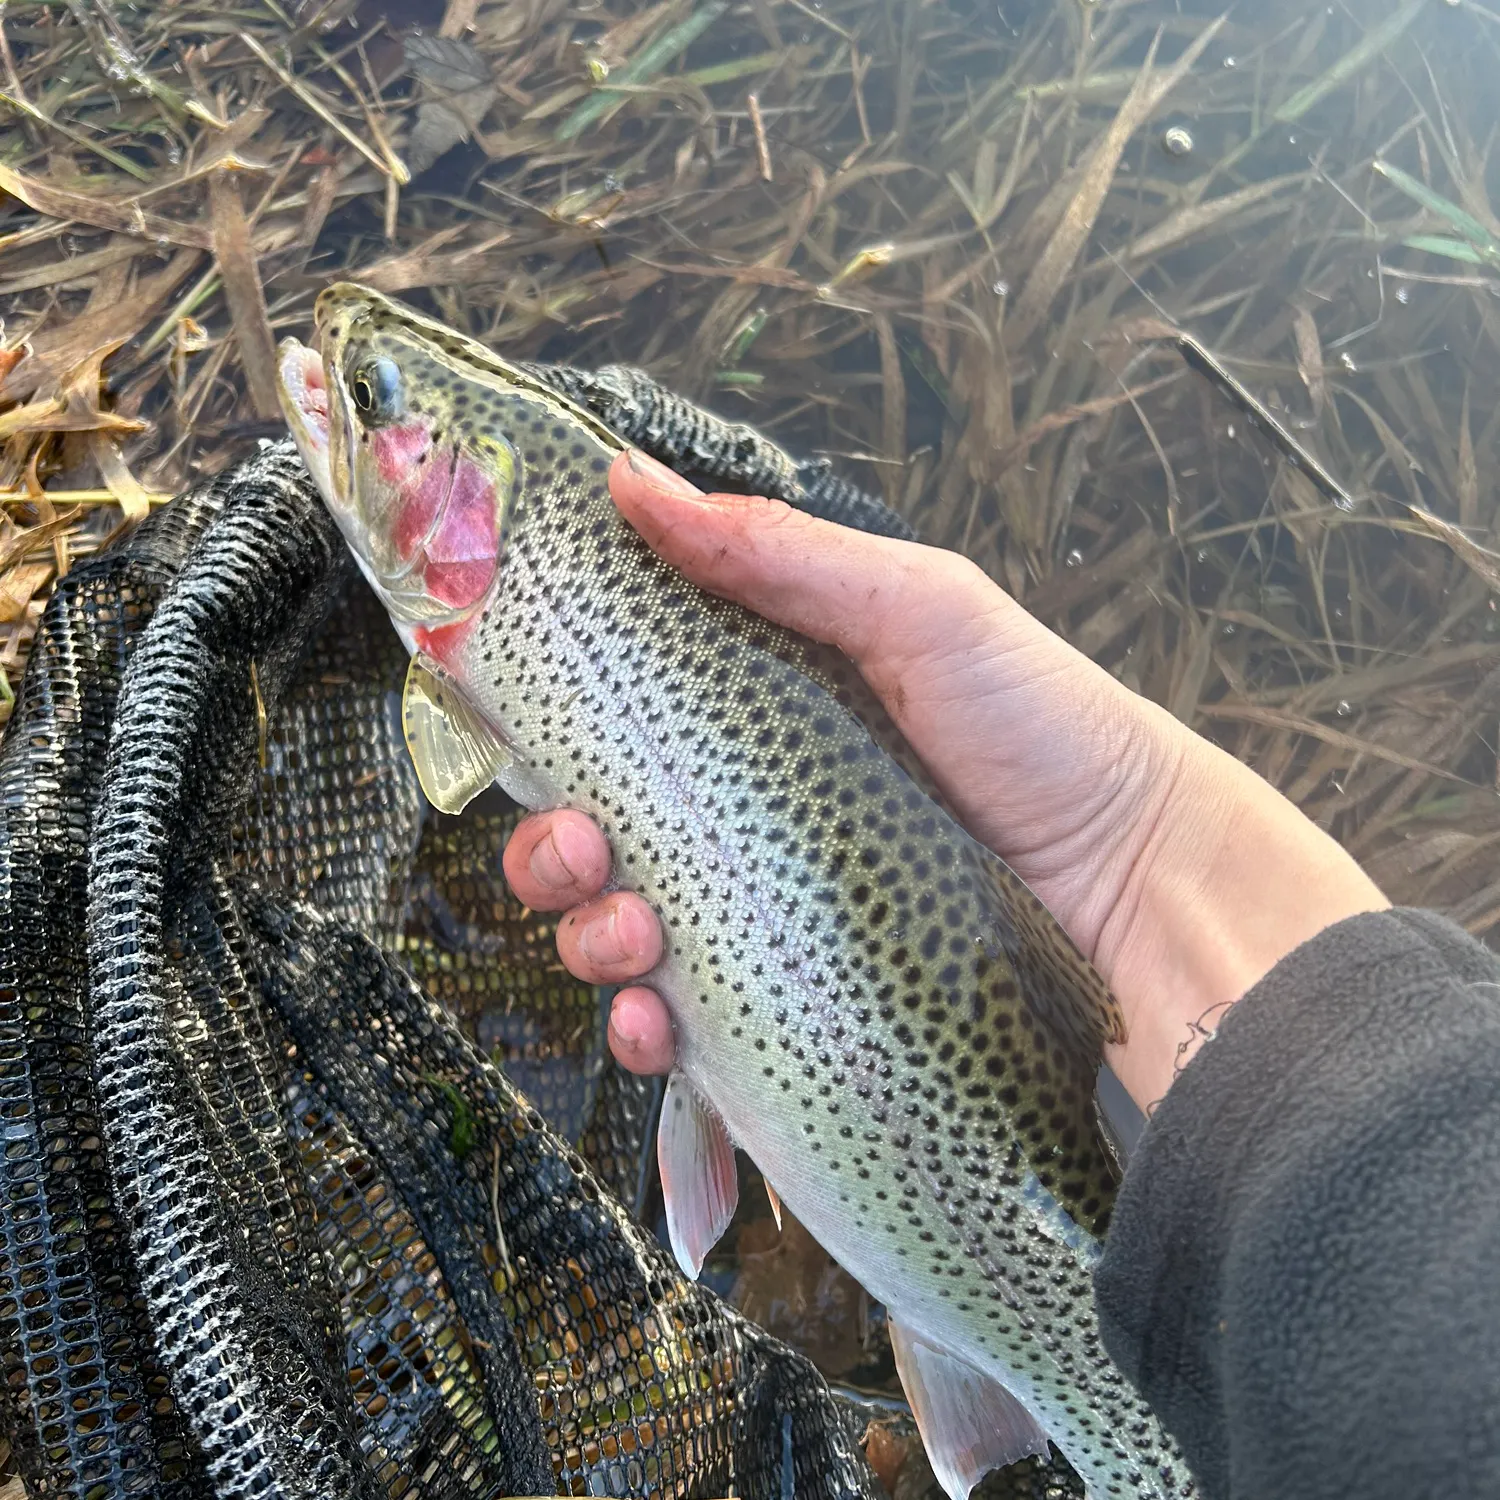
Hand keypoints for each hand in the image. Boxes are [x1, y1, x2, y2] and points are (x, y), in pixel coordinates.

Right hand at [503, 450, 1387, 1110]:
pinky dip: (644, 1029)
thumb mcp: (917, 611)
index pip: (622, 721)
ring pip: (624, 934)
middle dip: (554, 849)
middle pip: (600, 836)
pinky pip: (687, 1027)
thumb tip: (629, 478)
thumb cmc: (1042, 728)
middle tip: (578, 851)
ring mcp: (767, 918)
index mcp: (760, 717)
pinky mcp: (792, 1004)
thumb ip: (776, 554)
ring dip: (589, 936)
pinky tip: (654, 1020)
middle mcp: (749, 817)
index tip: (503, 723)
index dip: (550, 726)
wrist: (1140, 887)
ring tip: (625, 934)